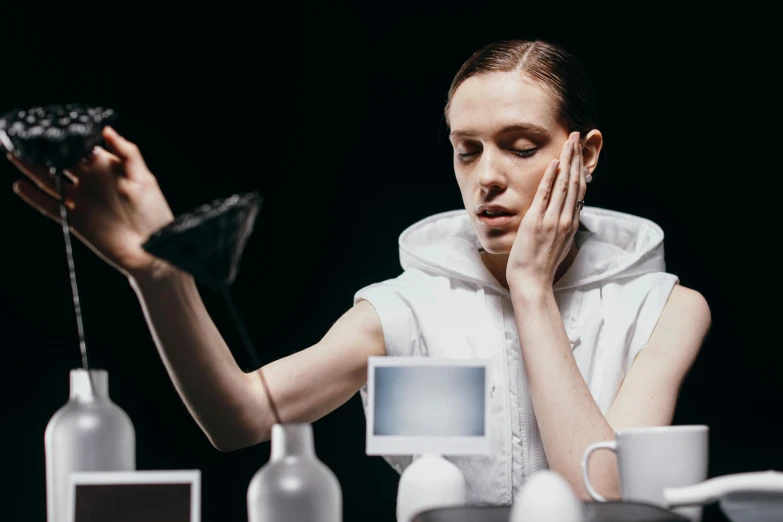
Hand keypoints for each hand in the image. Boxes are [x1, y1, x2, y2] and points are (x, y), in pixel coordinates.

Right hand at [9, 126, 175, 278]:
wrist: (151, 249)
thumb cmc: (154, 213)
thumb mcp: (144, 179)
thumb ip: (127, 153)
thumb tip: (106, 130)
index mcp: (107, 169)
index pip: (82, 148)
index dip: (67, 137)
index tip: (51, 125)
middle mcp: (91, 182)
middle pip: (61, 162)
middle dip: (43, 151)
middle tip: (25, 137)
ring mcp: (81, 201)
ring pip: (50, 181)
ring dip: (32, 169)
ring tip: (14, 154)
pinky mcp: (75, 220)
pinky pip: (50, 206)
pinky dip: (35, 198)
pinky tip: (20, 186)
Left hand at [506, 131, 586, 289]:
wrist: (532, 282)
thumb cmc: (540, 266)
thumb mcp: (557, 243)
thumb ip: (561, 226)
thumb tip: (563, 212)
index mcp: (571, 224)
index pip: (579, 191)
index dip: (580, 169)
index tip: (580, 152)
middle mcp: (566, 220)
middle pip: (575, 182)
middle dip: (576, 157)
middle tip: (577, 136)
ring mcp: (552, 221)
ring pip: (564, 185)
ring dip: (566, 161)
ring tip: (569, 141)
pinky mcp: (537, 223)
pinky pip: (545, 196)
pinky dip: (550, 178)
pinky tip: (553, 163)